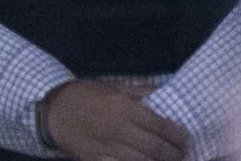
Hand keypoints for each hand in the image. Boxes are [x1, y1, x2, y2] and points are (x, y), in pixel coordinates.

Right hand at [44, 80, 188, 160]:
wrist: (54, 111)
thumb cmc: (85, 95)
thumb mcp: (113, 86)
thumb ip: (140, 91)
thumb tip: (164, 93)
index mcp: (124, 108)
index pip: (160, 126)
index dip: (178, 136)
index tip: (186, 140)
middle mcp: (119, 130)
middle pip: (155, 149)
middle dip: (174, 155)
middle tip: (183, 155)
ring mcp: (107, 149)